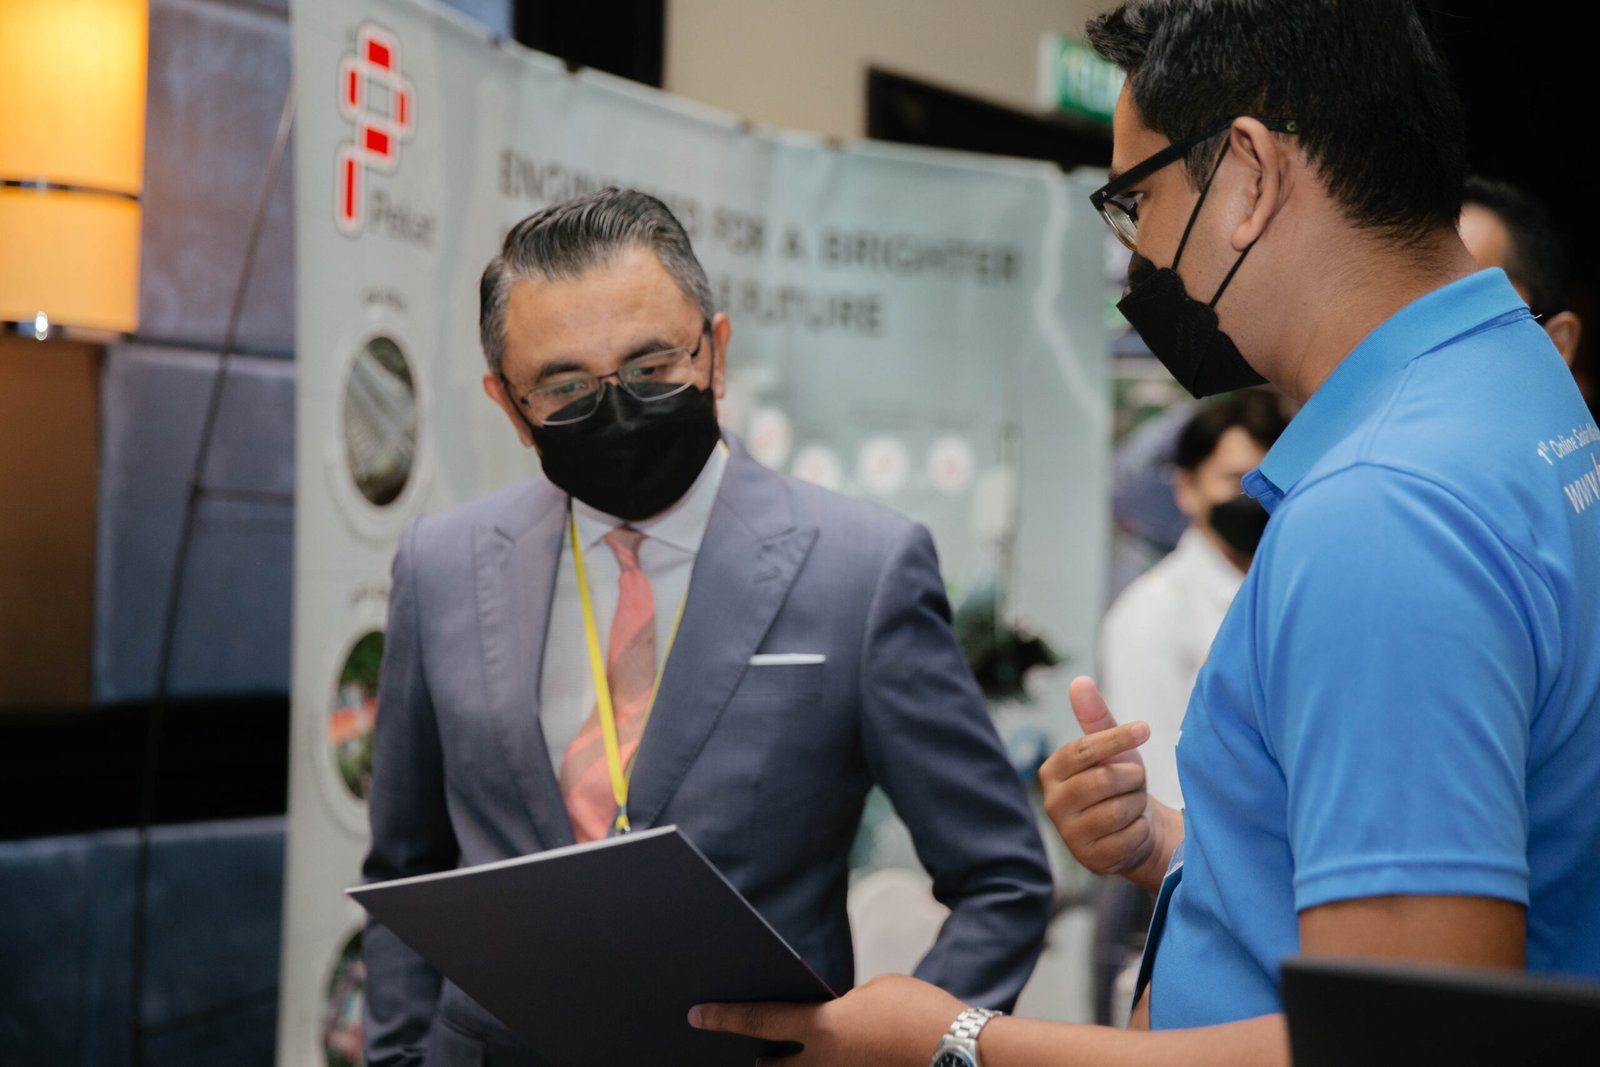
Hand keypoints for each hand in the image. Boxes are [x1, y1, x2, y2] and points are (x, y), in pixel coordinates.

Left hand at [689, 974, 965, 1066]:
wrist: (964, 1054)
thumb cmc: (922, 1014)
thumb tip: (833, 1022)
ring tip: (774, 1059)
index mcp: (823, 1029)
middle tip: (740, 1053)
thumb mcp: (875, 992)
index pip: (760, 1022)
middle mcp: (824, 1066)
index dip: (724, 1018)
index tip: (696, 1015)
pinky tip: (838, 1056)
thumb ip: (842, 1006)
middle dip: (754, 1061)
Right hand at [1040, 676, 1167, 890]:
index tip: (1145, 729)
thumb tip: (1079, 681)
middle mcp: (1053, 803)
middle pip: (1104, 780)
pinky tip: (1131, 829)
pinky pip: (1127, 837)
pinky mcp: (1090, 858)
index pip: (1084, 749)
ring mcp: (1069, 834)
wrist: (1133, 828)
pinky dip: (1139, 830)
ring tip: (1130, 804)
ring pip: (1118, 810)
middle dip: (1131, 778)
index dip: (1117, 738)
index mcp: (1051, 771)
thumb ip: (1093, 715)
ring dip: (1136, 804)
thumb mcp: (1110, 747)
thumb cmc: (1119, 782)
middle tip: (1132, 782)